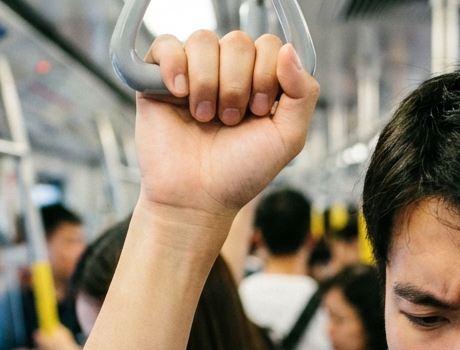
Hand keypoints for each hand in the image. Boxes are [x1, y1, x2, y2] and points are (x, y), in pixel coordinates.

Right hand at [134, 31, 317, 225]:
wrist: (197, 198)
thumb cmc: (240, 172)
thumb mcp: (288, 137)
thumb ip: (303, 93)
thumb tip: (288, 49)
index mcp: (257, 79)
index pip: (268, 45)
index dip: (266, 75)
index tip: (258, 111)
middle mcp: (226, 71)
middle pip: (238, 41)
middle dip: (238, 84)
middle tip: (230, 120)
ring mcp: (192, 72)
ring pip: (203, 40)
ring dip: (208, 82)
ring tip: (204, 117)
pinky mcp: (156, 79)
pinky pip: (166, 45)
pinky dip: (175, 66)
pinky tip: (179, 94)